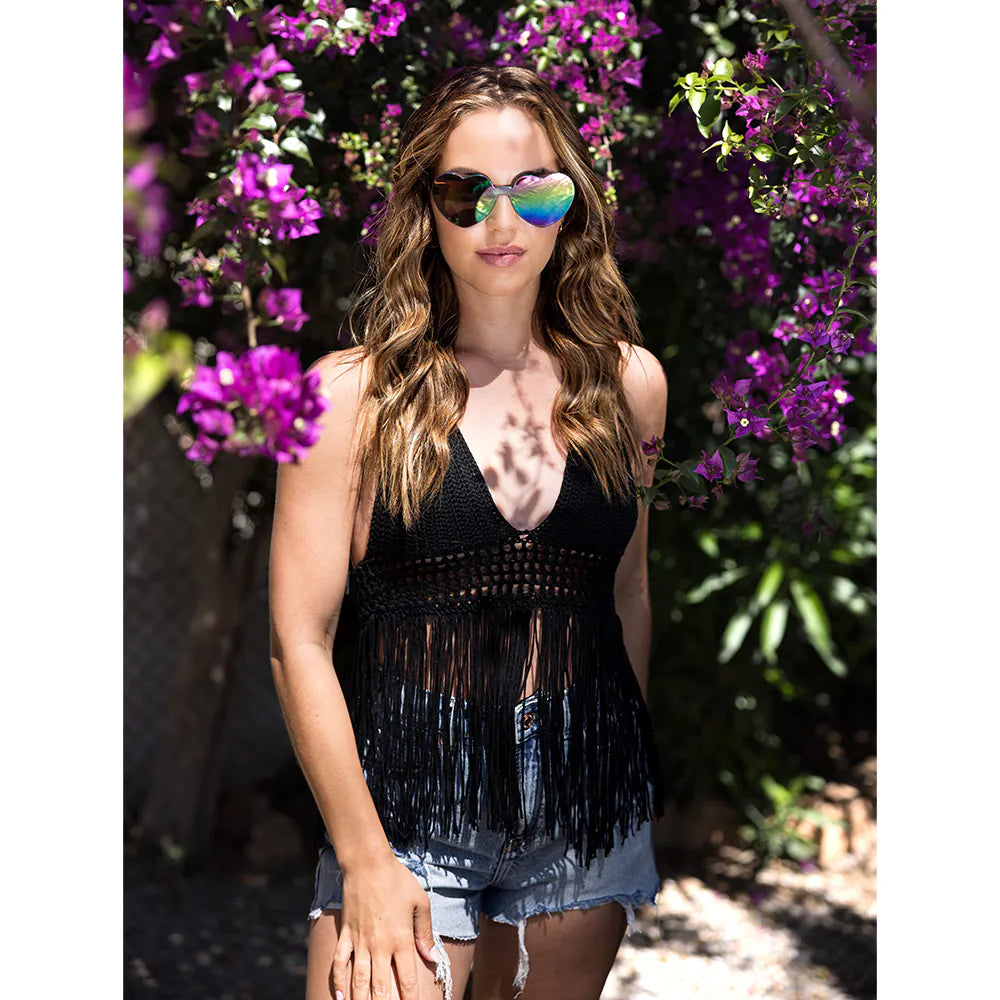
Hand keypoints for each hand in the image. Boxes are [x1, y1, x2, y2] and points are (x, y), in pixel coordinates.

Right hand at [334, 853, 439, 999]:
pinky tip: (340, 998)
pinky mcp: (346, 935)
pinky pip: (340, 964)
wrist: (368, 864)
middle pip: (381, 989)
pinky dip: (338, 983)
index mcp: (401, 940)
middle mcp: (380, 946)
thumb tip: (433, 957)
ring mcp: (360, 942)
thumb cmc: (398, 880)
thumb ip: (425, 933)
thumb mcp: (421, 902)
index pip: (407, 981)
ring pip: (359, 982)